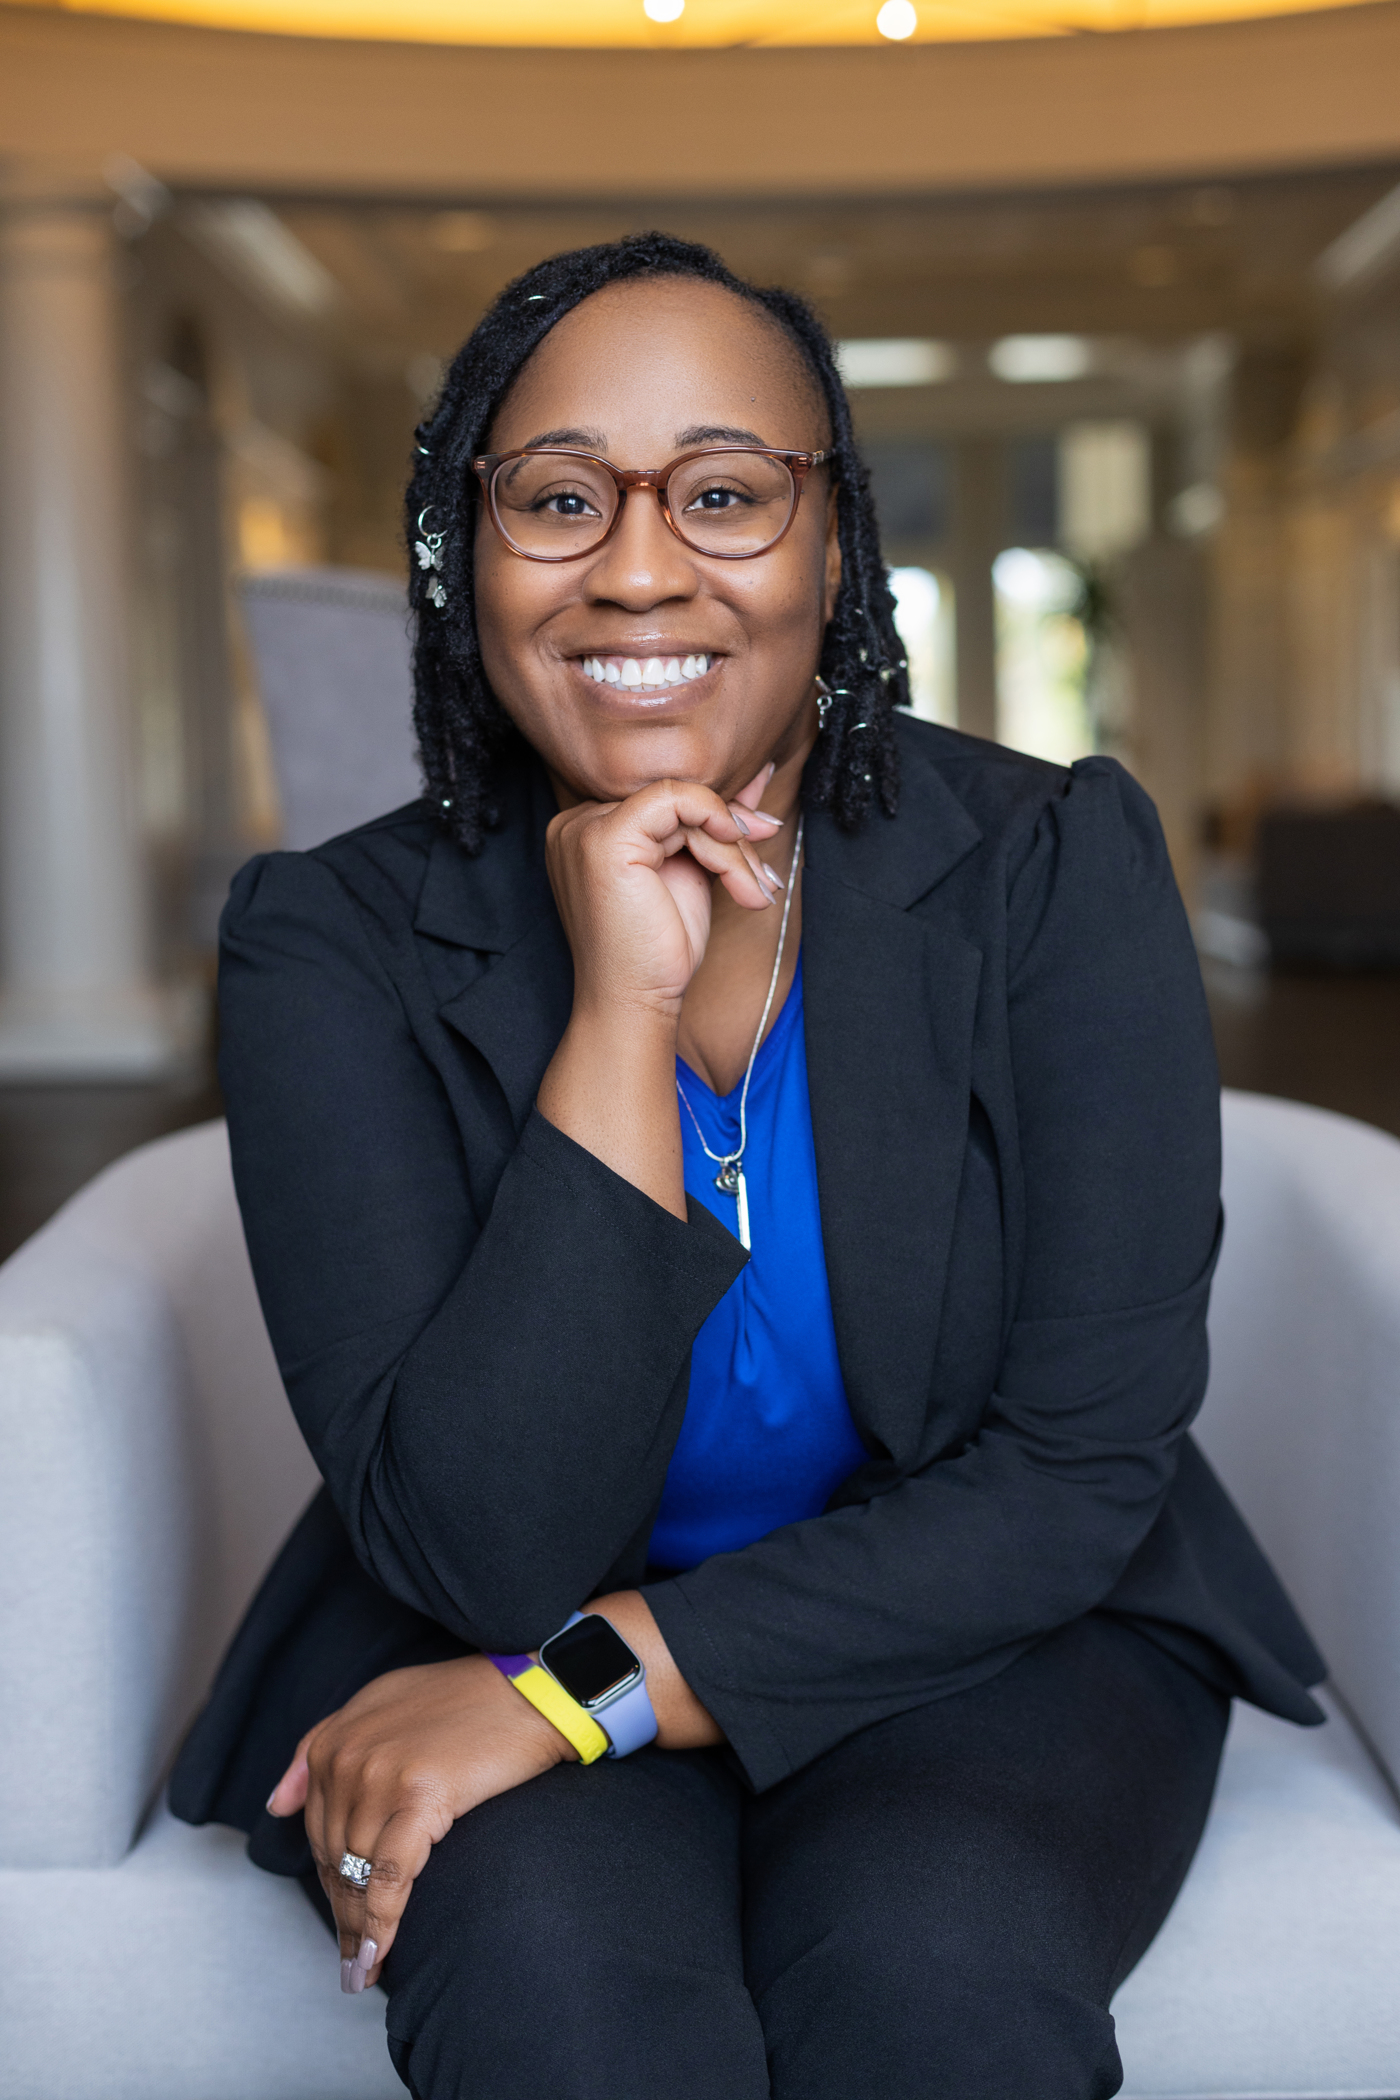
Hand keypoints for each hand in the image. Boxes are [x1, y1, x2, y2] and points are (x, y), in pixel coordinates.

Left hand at [266, 1654, 568, 1992]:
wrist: (532, 1689)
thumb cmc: (465, 1698)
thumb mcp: (380, 1704)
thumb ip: (320, 1748)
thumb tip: (277, 1806)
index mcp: (333, 1740)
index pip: (318, 1831)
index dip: (328, 1883)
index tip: (339, 1922)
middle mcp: (348, 1758)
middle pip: (333, 1859)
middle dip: (341, 1915)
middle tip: (350, 1963)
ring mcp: (381, 1777)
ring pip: (357, 1875)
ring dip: (357, 1931)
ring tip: (362, 1971)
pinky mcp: (420, 1797)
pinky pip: (390, 1879)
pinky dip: (380, 1925)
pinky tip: (375, 1957)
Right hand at [545, 765, 784, 1021]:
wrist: (636, 1002)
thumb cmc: (659, 950)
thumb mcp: (694, 871)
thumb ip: (713, 824)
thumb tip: (758, 778)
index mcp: (588, 831)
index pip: (666, 801)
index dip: (719, 817)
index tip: (762, 833)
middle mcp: (577, 823)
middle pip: (676, 801)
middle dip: (733, 836)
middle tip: (764, 877)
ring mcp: (584, 829)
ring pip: (684, 805)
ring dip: (733, 850)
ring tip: (752, 892)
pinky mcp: (605, 839)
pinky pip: (676, 800)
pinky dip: (717, 827)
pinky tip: (736, 871)